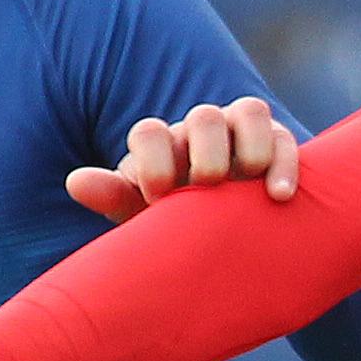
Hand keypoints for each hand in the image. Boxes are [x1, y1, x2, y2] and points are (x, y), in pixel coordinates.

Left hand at [64, 97, 298, 222]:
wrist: (221, 249)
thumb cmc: (174, 231)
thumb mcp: (142, 219)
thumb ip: (114, 198)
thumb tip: (75, 181)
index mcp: (161, 149)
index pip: (150, 132)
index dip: (154, 158)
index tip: (158, 196)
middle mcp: (199, 133)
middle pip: (203, 116)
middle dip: (205, 150)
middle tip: (205, 185)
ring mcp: (241, 136)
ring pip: (249, 111)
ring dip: (248, 144)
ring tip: (244, 182)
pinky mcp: (277, 148)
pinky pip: (285, 140)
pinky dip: (284, 163)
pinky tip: (279, 196)